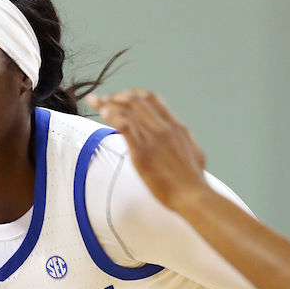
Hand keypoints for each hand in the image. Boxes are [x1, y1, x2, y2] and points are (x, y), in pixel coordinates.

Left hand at [87, 90, 211, 211]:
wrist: (193, 195)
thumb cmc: (193, 180)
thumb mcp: (194, 152)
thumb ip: (183, 141)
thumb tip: (181, 138)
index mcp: (177, 126)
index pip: (152, 99)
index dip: (133, 94)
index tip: (122, 97)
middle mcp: (164, 128)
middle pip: (136, 100)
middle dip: (117, 96)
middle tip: (103, 100)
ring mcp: (153, 139)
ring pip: (128, 110)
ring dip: (108, 104)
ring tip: (95, 102)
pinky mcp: (143, 153)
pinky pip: (124, 126)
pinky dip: (112, 116)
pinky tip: (103, 113)